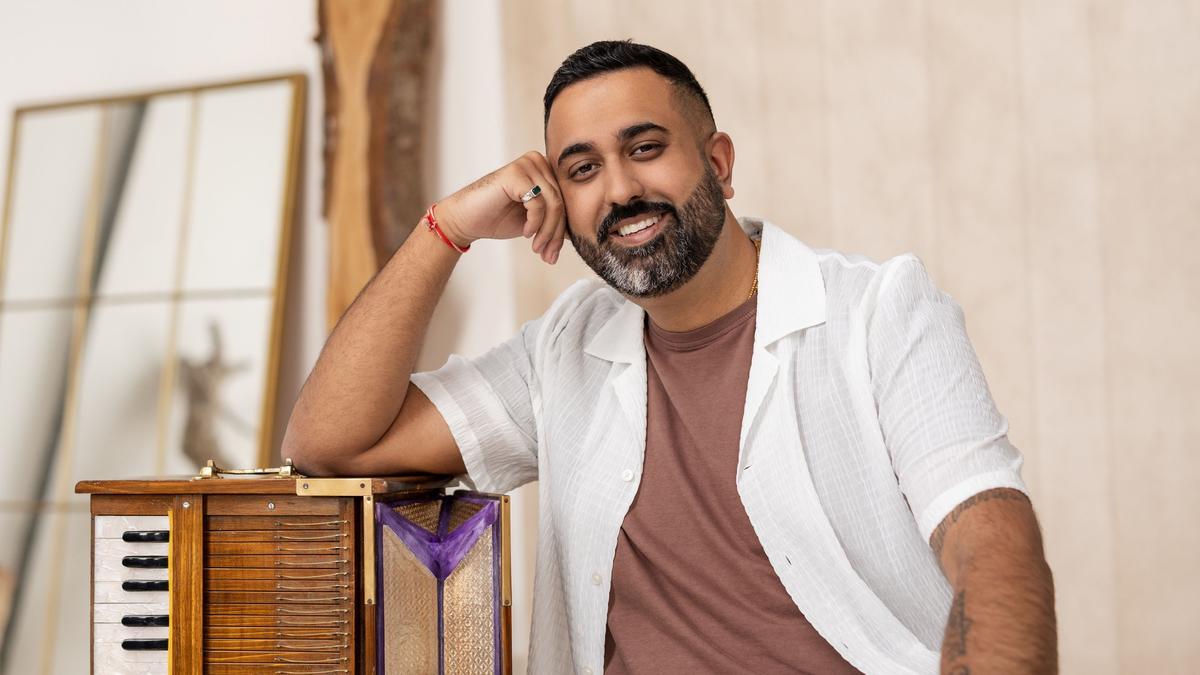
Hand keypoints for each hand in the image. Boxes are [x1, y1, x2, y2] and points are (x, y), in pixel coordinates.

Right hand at [436, 151, 566, 263]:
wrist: (465, 220)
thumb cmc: (497, 218)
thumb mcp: (534, 221)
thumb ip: (555, 220)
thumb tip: (582, 231)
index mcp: (544, 169)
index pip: (565, 200)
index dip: (563, 230)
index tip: (554, 253)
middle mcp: (537, 161)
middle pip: (562, 202)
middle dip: (556, 234)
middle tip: (548, 256)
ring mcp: (526, 164)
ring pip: (553, 203)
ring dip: (548, 232)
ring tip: (538, 249)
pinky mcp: (516, 173)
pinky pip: (539, 202)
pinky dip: (535, 222)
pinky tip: (527, 233)